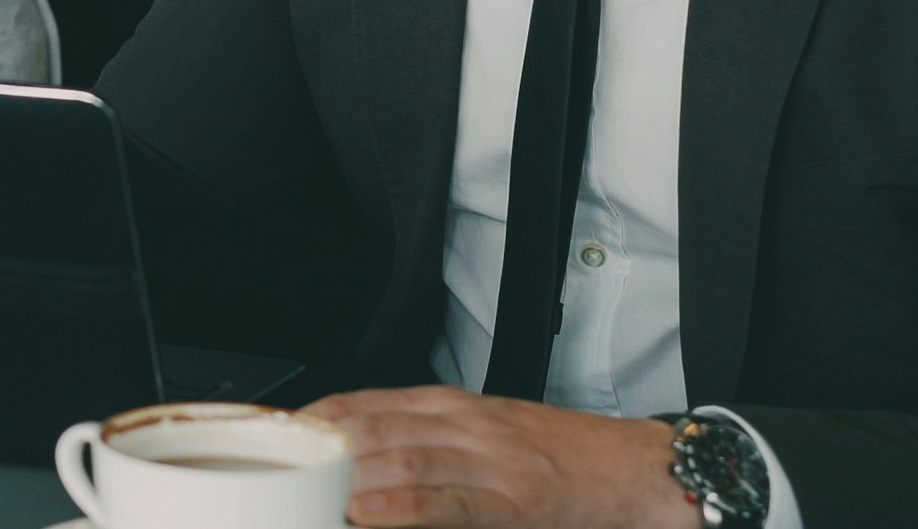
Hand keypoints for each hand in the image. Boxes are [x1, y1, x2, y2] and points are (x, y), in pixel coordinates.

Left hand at [300, 386, 695, 528]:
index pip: (368, 402)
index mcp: (457, 408)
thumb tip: (372, 469)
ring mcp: (492, 463)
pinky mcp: (516, 503)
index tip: (278, 438)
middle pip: (373, 428)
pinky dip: (403, 510)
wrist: (642, 471)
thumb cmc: (569, 459)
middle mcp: (467, 426)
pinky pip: (449, 505)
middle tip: (275, 474)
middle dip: (320, 454)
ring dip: (347, 481)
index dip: (317, 418)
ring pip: (402, 460)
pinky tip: (368, 515)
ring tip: (306, 497)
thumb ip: (434, 445)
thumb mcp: (493, 435)